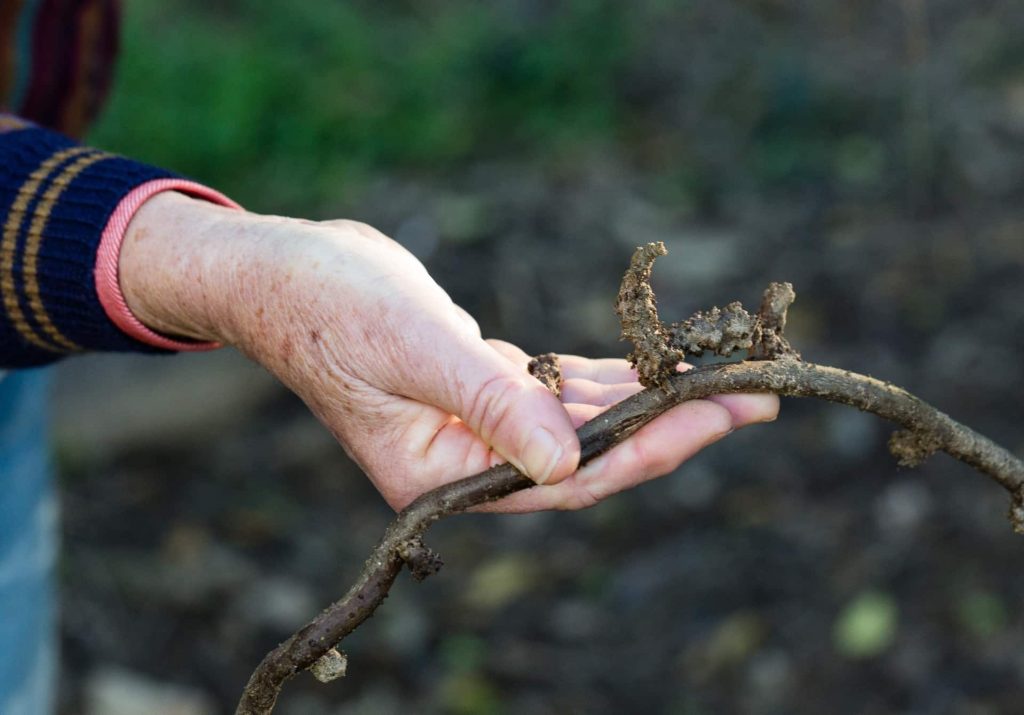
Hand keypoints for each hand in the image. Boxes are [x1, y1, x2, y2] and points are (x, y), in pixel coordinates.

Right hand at [119, 192, 778, 510]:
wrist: (282, 272)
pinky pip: (560, 389)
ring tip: (723, 373)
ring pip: (582, 421)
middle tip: (754, 393)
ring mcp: (477, 425)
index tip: (721, 415)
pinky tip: (654, 361)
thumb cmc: (327, 307)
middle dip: (671, 424)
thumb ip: (490, 406)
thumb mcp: (411, 349)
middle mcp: (467, 461)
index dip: (649, 449)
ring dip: (649, 396)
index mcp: (442, 473)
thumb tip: (569, 463)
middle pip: (590, 455)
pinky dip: (608, 375)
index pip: (567, 479)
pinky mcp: (484, 386)